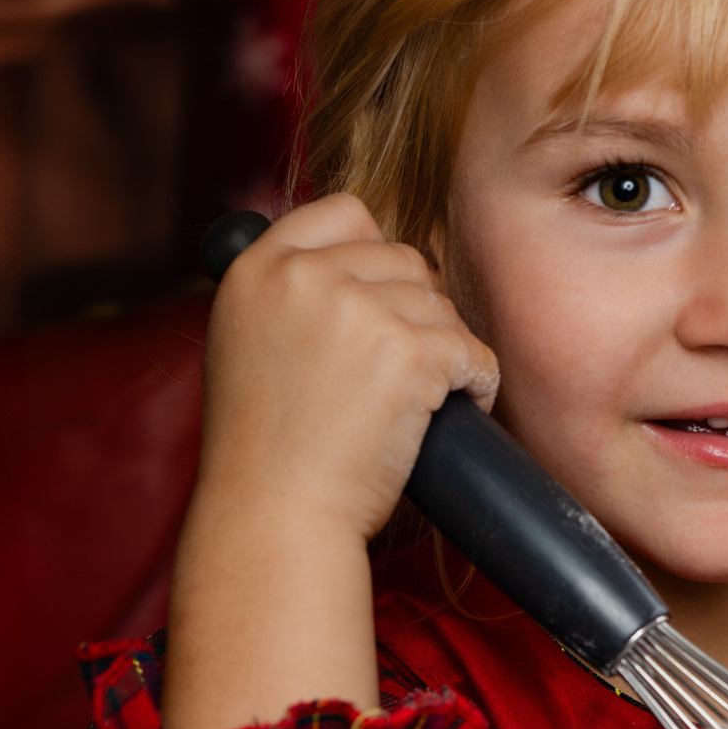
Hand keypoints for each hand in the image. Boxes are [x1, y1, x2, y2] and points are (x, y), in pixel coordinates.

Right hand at [161, 194, 499, 728]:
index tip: (378, 301)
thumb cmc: (269, 447)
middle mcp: (302, 276)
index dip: (374, 253)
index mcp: (257, 269)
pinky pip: (475, 353)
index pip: (344, 212)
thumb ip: (294, 293)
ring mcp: (357, 309)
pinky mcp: (410, 351)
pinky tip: (447, 414)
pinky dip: (476, 386)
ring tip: (409, 404)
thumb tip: (367, 254)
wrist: (274, 516)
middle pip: (406, 259)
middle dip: (415, 311)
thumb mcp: (251, 342)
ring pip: (444, 307)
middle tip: (392, 373)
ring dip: (444, 352)